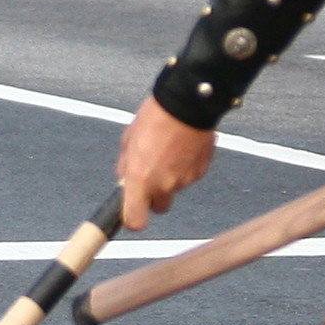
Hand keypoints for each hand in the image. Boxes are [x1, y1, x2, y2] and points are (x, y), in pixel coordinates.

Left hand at [116, 94, 216, 230]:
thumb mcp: (128, 139)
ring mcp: (184, 180)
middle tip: (152, 174)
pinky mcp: (200, 172)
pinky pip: (189, 176)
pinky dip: (185, 167)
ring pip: (175, 189)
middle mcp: (163, 185)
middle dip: (155, 195)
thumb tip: (124, 178)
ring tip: (168, 151)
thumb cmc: (155, 117)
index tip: (131, 210)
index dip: (132, 219)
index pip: (135, 221)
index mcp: (139, 179)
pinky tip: (182, 148)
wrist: (187, 103)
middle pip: (159, 207)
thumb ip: (126, 165)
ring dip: (170, 177)